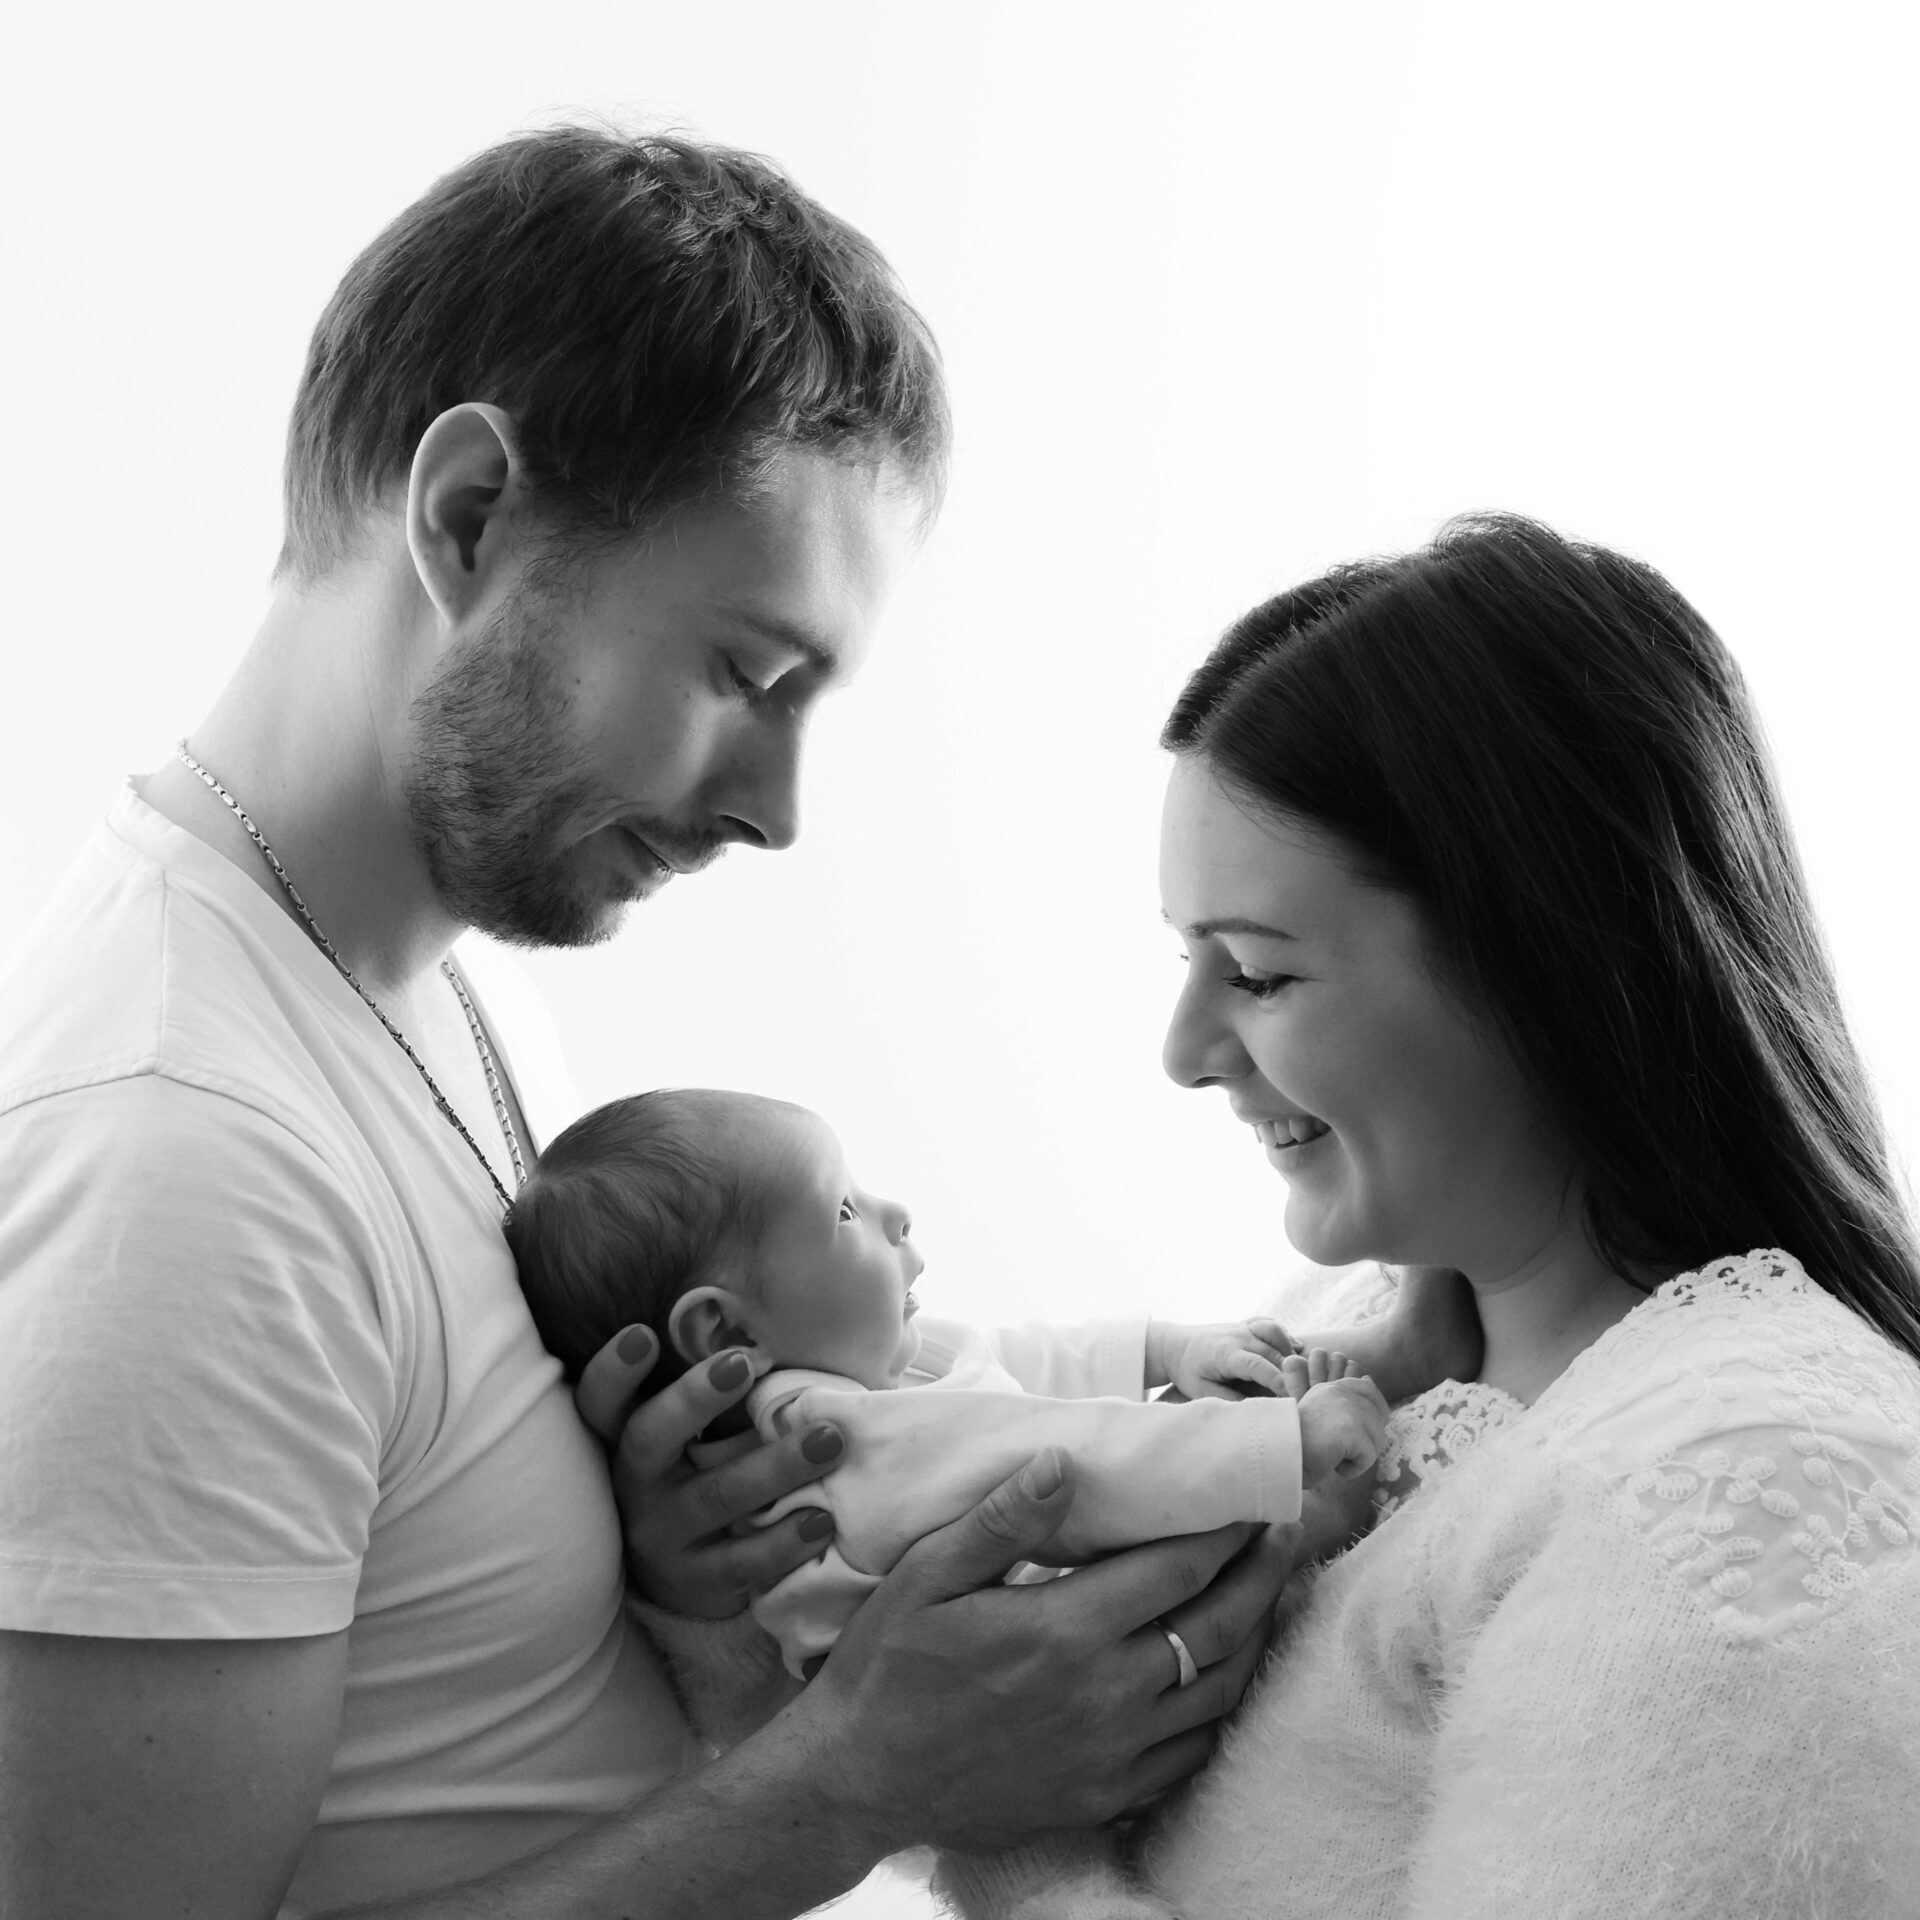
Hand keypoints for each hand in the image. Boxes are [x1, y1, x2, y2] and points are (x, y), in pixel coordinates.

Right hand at [574, 1325, 846, 1618]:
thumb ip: (713, 1395)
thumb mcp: (688, 1438)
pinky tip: (823, 1519)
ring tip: (829, 1439)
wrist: (684, 1577)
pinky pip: (742, 1561)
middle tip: (743, 1362)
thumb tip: (779, 1326)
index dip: (615, 1370)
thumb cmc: (701, 1475)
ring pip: (715, 1496)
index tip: (643, 1334)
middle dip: (693, 1399)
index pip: (602, 1401)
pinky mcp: (697, 1582)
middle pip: (650, 1437)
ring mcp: (662, 1536)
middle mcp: (634, 1485)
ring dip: (775, 1466)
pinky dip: (784, 1540)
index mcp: (629, 1439)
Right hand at [794, 1449, 1298, 1852]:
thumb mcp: (928, 1574)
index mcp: (1064, 1629)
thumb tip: (1065, 1461)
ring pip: (1218, 1693)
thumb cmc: (889, 1665)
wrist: (861, 1778)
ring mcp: (1111, 1753)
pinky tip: (1223, 1679)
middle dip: (1260, 1574)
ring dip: (1252, 1638)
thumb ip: (1003, 1518)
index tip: (1250, 1498)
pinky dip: (1221, 1710)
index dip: (1225, 1531)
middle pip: (1217, 1627)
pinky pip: (1192, 1755)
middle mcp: (1105, 1694)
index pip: (1176, 1569)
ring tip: (1264, 1596)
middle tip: (1281, 1534)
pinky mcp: (1106, 1796)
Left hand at [1147, 1315, 1295, 1399]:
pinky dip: (1284, 1336)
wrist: (1174, 1345)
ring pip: (1275, 1332)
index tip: (1293, 1394)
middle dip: (1290, 1370)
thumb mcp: (1202, 1391)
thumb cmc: (1188, 1372)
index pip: (1258, 1365)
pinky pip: (1271, 1324)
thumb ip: (1228, 1400)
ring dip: (1289, 1351)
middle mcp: (1238, 1336)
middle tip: (1306, 1390)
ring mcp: (1243, 1327)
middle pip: (1272, 1351)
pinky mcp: (1246, 1324)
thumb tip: (1256, 1410)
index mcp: (1226, 1354)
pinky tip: (1294, 1349)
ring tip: (1299, 1372)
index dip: (1277, 1379)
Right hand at [1287, 1351, 1389, 1485]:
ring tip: (1332, 1456)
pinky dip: (1353, 1469)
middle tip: (1342, 1451)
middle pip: (1379, 1418)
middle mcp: (1340, 1391)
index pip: (1369, 1390)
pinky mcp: (1350, 1429)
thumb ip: (1344, 1403)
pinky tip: (1332, 1464)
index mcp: (1331, 1386)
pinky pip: (1368, 1457)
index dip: (1375, 1412)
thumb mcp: (1321, 1415)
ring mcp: (1346, 1407)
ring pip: (1377, 1440)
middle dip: (1367, 1441)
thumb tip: (1370, 1382)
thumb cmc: (1295, 1443)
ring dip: (1359, 1457)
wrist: (1275, 1455)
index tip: (1362, 1433)